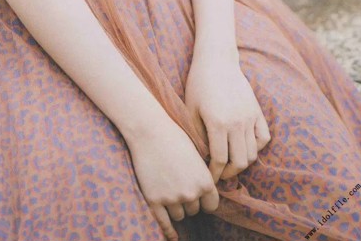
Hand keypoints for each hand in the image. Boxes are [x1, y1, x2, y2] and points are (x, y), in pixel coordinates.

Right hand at [125, 116, 219, 240]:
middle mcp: (191, 193)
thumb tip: (206, 192)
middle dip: (187, 201)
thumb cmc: (173, 137)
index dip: (204, 201)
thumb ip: (202, 175)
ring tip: (168, 190)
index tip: (198, 197)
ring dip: (175, 208)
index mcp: (205, 181)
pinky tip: (172, 236)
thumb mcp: (195, 154)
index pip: (211, 206)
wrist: (149, 130)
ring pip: (179, 216)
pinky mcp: (154, 200)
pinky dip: (168, 231)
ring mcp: (172, 198)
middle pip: (194, 210)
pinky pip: (164, 223)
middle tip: (178, 185)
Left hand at [184, 52, 270, 182]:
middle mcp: (237, 123)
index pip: (220, 160)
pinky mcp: (257, 111)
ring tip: (230, 163)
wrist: (216, 60)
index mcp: (217, 123)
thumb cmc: (198, 84)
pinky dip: (257, 147)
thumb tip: (203, 158)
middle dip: (228, 173)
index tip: (209, 177)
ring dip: (242, 163)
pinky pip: (264, 138)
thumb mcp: (191, 109)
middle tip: (220, 174)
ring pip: (253, 153)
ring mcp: (249, 117)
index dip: (214, 173)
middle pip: (239, 161)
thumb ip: (197, 135)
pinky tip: (244, 147)